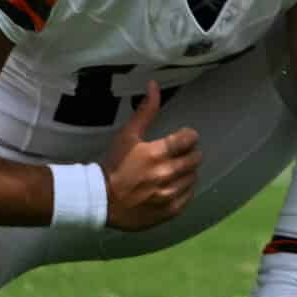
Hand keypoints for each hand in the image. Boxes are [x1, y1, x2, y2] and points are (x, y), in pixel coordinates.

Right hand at [104, 82, 200, 230]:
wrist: (101, 201)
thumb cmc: (115, 164)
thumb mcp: (127, 135)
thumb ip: (145, 111)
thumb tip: (154, 85)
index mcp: (157, 153)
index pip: (189, 139)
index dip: (188, 136)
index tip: (182, 138)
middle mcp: (166, 174)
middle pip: (195, 158)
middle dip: (189, 153)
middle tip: (178, 155)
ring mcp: (169, 194)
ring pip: (193, 177)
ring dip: (187, 172)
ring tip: (173, 171)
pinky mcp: (170, 211)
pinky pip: (189, 196)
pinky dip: (184, 189)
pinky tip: (173, 186)